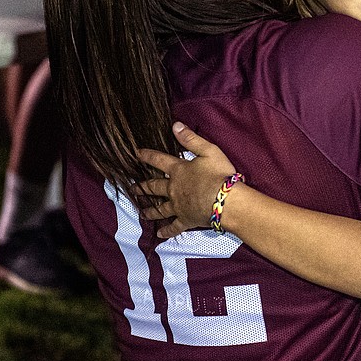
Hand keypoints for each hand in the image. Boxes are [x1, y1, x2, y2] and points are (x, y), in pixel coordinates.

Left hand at [137, 123, 238, 237]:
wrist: (227, 200)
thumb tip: (175, 125)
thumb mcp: (208, 150)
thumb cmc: (220, 174)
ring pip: (160, 209)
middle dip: (143, 187)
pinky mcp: (186, 220)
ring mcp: (178, 206)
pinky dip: (166, 231)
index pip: (159, 161)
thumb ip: (191, 139)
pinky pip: (174, 227)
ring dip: (150, 210)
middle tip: (133, 189)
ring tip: (142, 213)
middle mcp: (174, 189)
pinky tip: (159, 235)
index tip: (136, 154)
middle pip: (154, 188)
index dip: (147, 156)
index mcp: (179, 171)